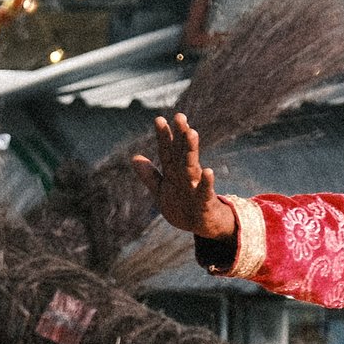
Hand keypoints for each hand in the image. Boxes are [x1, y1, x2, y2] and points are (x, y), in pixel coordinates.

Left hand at [131, 115, 236, 238]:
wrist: (203, 227)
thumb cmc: (183, 206)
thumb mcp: (161, 191)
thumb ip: (150, 175)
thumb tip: (134, 157)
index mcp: (174, 172)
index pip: (167, 151)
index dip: (163, 136)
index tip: (159, 119)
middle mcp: (185, 176)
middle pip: (182, 153)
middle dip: (181, 135)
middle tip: (180, 116)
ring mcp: (195, 187)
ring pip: (192, 167)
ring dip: (191, 150)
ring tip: (192, 133)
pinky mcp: (204, 201)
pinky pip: (205, 191)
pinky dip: (206, 182)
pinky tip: (209, 171)